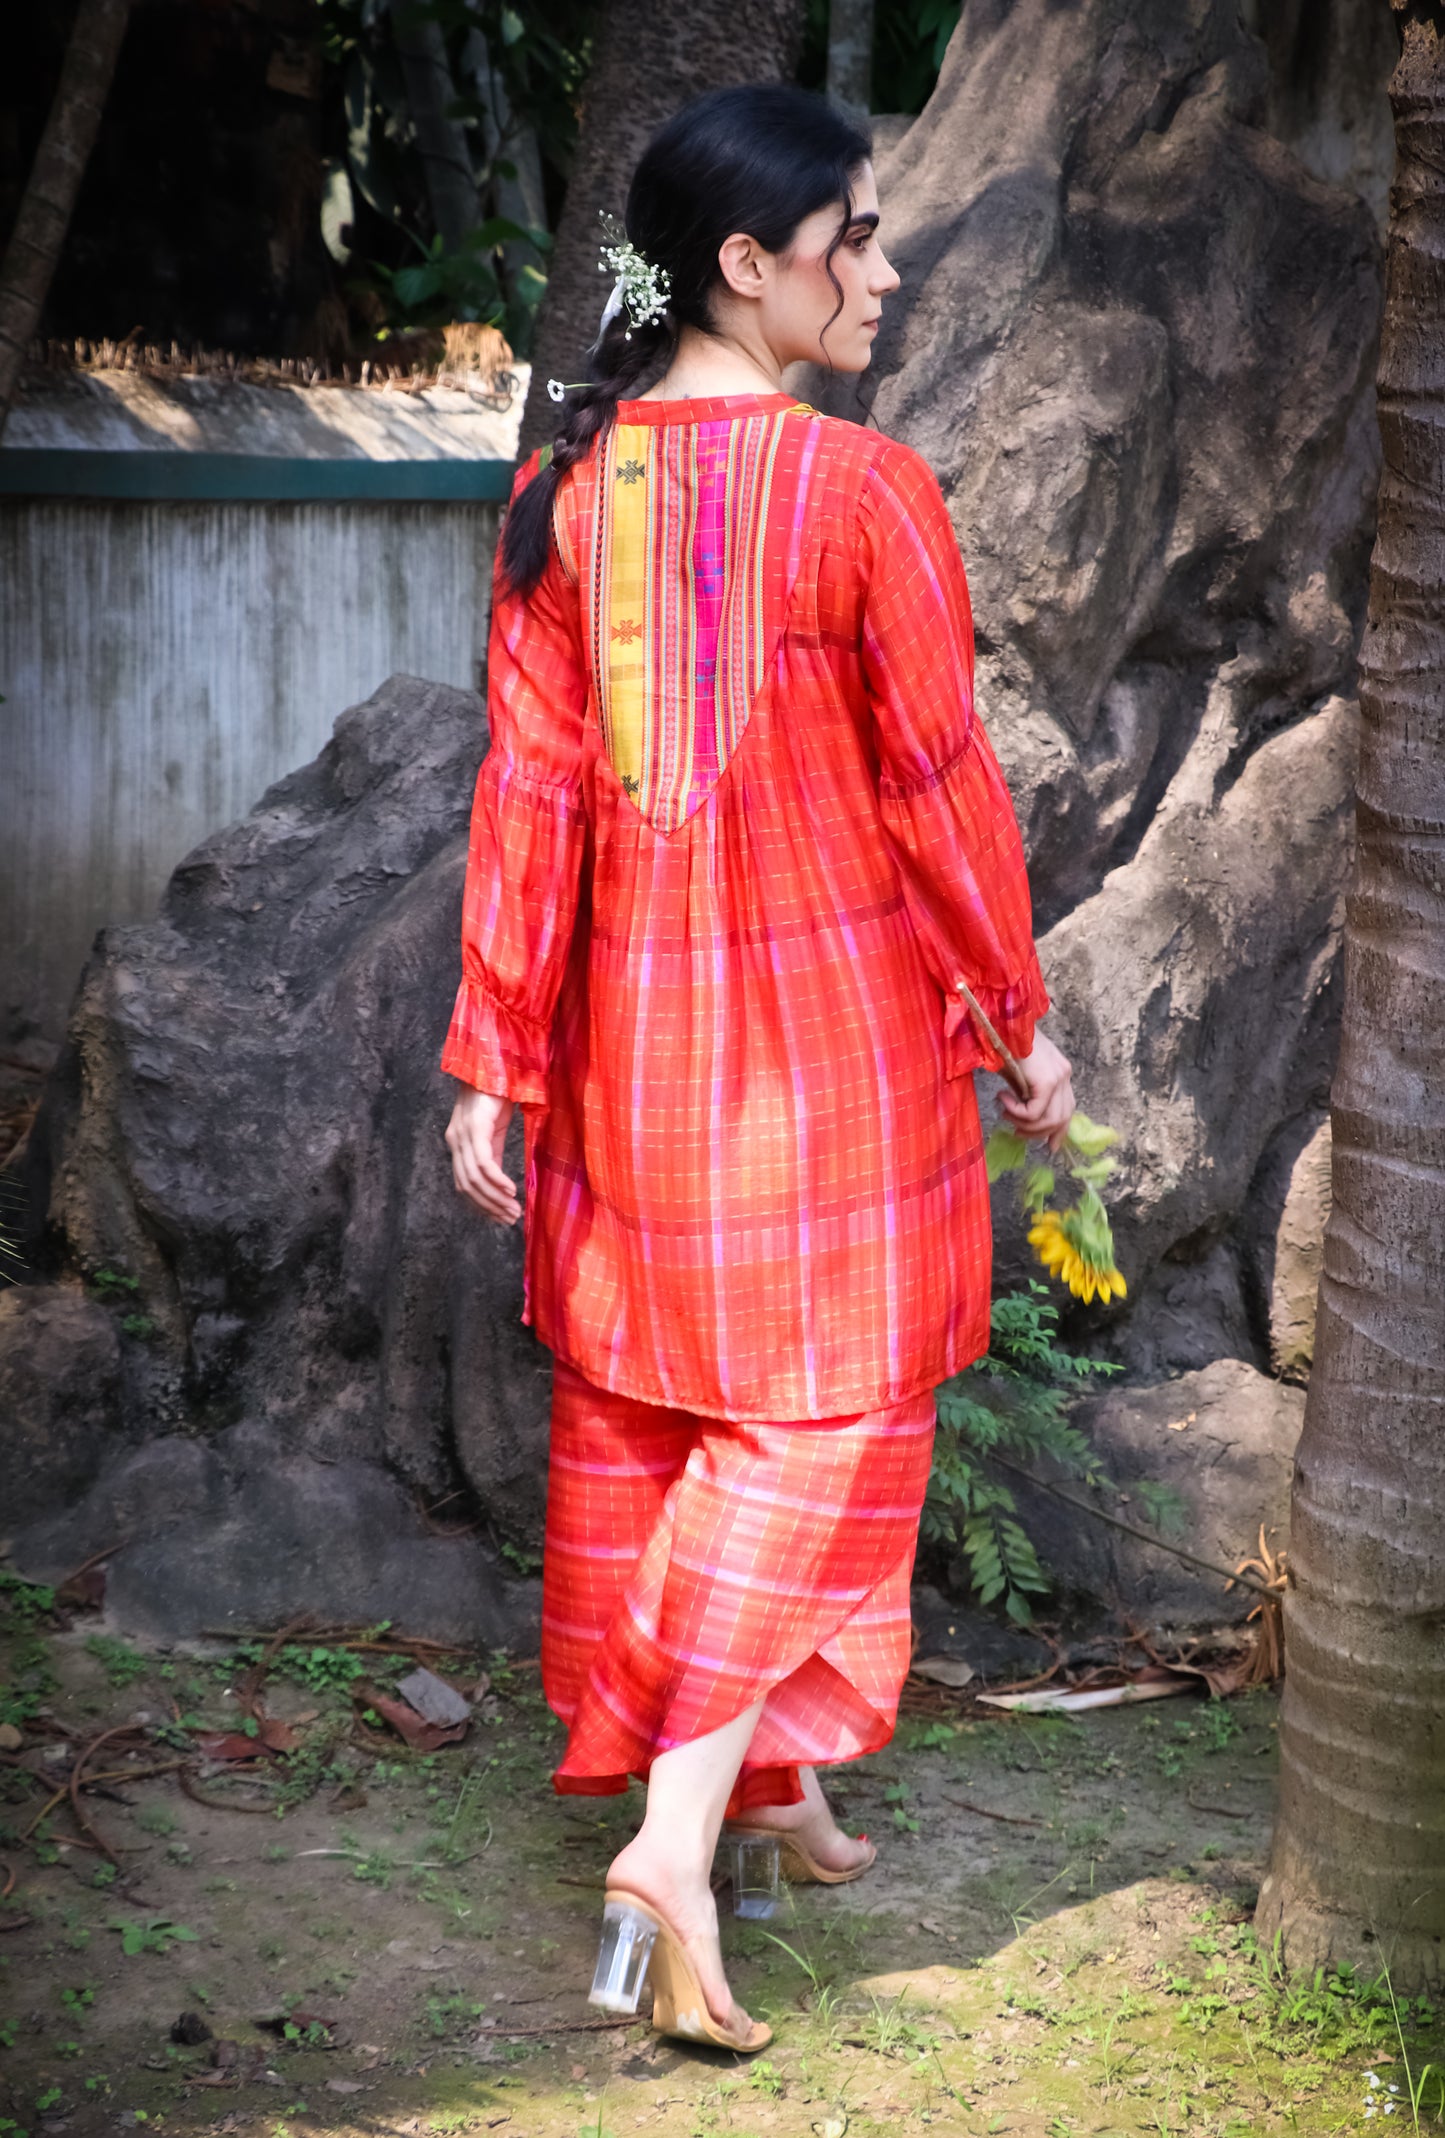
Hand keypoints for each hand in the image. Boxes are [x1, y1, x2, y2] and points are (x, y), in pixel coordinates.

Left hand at [446, 1087, 520, 1223]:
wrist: (494, 1064)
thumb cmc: (496, 1094)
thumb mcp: (495, 1130)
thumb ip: (492, 1154)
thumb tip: (498, 1182)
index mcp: (458, 1143)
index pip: (464, 1183)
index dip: (481, 1204)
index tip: (500, 1217)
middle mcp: (455, 1141)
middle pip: (467, 1186)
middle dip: (489, 1207)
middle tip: (510, 1218)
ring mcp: (463, 1135)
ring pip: (474, 1178)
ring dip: (494, 1198)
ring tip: (513, 1209)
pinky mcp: (475, 1128)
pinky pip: (483, 1163)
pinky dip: (496, 1180)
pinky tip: (510, 1190)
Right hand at [997, 1028, 1074, 1152]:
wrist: (1000, 1022)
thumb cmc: (1003, 1043)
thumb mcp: (1018, 1074)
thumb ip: (1027, 1094)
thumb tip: (1025, 1120)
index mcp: (1060, 1073)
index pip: (1067, 1110)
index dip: (1059, 1131)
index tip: (1050, 1147)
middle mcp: (1065, 1075)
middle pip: (1061, 1118)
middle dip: (1038, 1132)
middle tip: (1016, 1132)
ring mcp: (1059, 1077)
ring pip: (1050, 1120)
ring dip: (1025, 1125)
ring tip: (1006, 1114)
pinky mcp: (1048, 1080)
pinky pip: (1035, 1112)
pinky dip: (1017, 1113)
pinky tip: (1002, 1099)